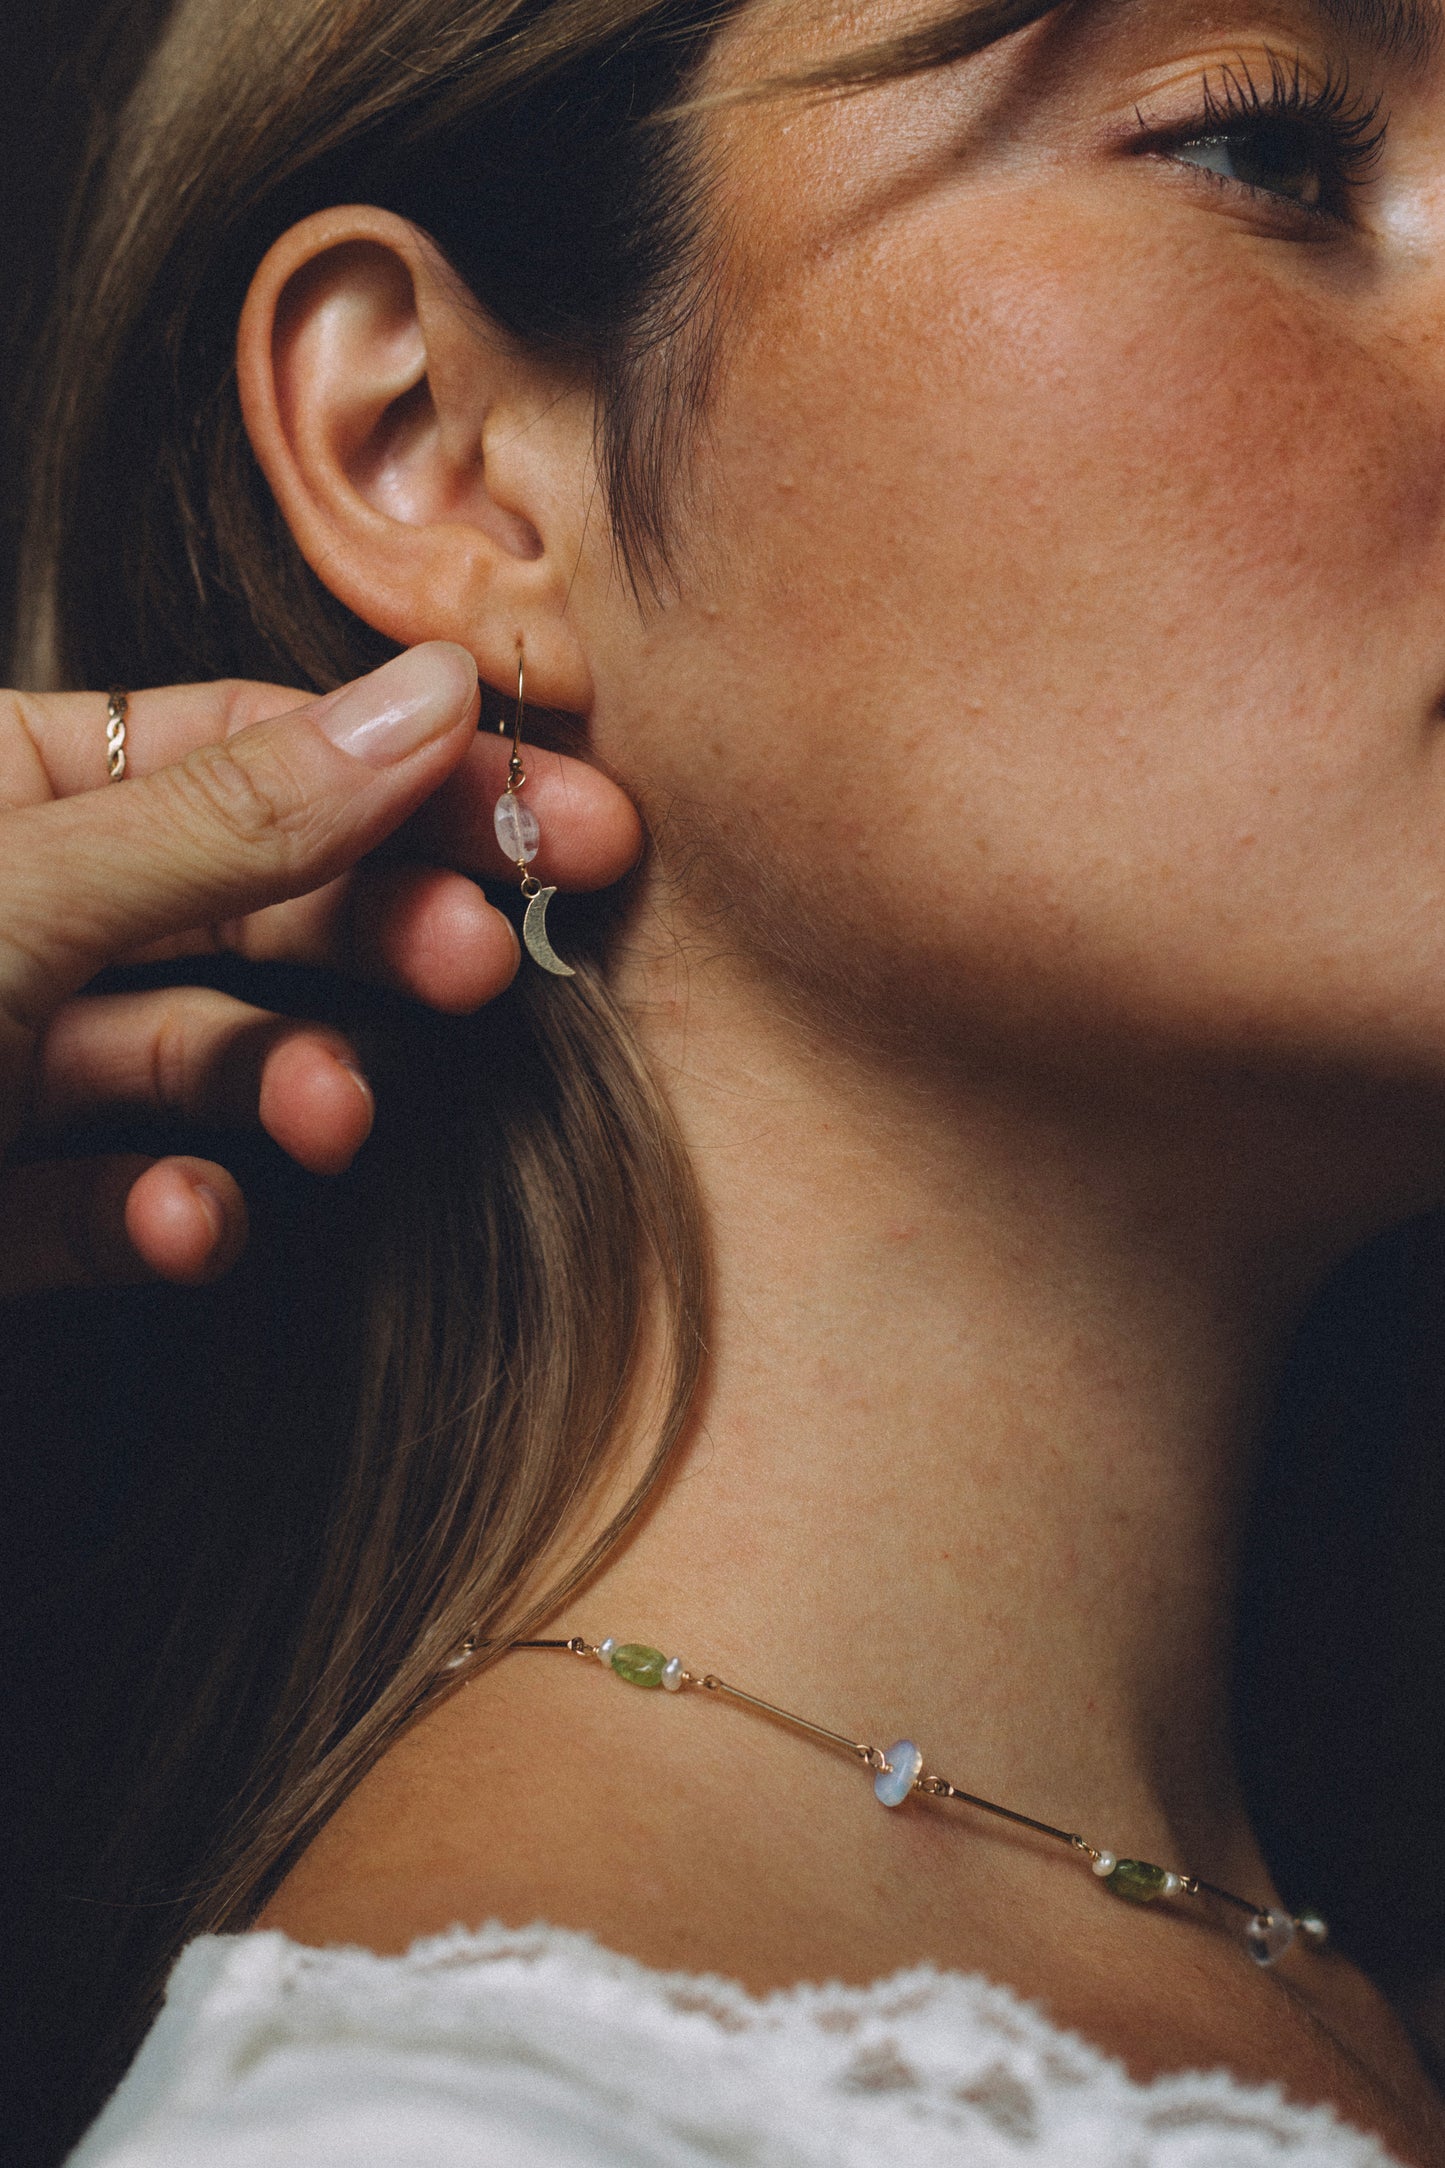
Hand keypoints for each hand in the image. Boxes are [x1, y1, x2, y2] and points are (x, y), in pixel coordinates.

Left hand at [0, 643, 641, 1297]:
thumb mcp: (18, 898)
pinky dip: (174, 1216)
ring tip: (336, 1120)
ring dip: (289, 1087)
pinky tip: (187, 1225)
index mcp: (8, 780)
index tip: (571, 825)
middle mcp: (24, 905)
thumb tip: (430, 700)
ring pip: (201, 1058)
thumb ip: (228, 817)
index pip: (255, 747)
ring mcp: (5, 1060)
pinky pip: (118, 1204)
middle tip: (490, 967)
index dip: (416, 779)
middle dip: (379, 939)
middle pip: (254, 901)